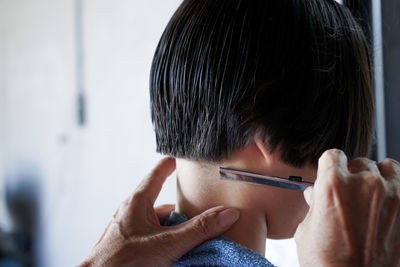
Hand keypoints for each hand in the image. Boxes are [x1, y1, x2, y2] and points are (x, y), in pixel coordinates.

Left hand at [79, 157, 239, 266]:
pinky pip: (154, 238)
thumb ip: (198, 230)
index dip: (173, 163)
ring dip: (176, 231)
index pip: (158, 172)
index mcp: (138, 201)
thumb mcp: (167, 244)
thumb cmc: (123, 262)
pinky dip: (168, 242)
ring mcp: (131, 230)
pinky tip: (178, 252)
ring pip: (160, 224)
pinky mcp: (130, 245)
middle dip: (183, 210)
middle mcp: (133, 212)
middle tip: (203, 212)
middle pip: (164, 204)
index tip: (184, 156)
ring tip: (194, 239)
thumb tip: (226, 214)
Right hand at [295, 149, 399, 266]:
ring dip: (380, 178)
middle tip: (352, 194)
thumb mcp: (307, 230)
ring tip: (375, 196)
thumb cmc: (327, 263)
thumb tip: (314, 194)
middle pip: (361, 162)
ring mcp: (393, 195)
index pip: (333, 155)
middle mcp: (365, 184)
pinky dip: (397, 191)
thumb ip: (314, 205)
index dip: (331, 166)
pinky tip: (389, 206)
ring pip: (388, 167)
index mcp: (333, 185)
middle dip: (355, 175)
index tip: (332, 174)